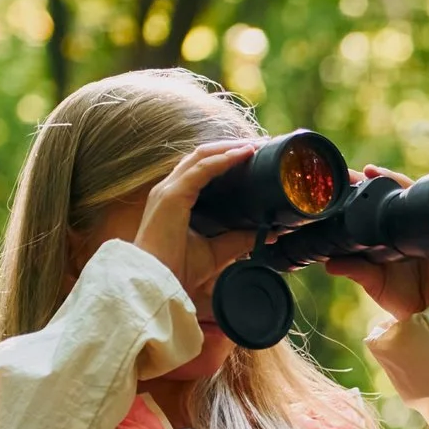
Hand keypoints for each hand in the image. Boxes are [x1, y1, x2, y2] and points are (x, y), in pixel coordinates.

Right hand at [133, 139, 259, 304]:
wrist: (160, 283)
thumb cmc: (180, 269)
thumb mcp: (218, 252)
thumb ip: (240, 240)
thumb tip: (269, 233)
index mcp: (175, 199)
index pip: (201, 168)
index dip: (225, 158)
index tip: (253, 155)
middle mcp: (169, 189)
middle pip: (201, 156)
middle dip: (230, 147)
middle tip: (259, 145)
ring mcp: (168, 190)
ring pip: (201, 156)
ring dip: (230, 147)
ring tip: (255, 145)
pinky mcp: (172, 195)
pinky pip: (201, 168)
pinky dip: (223, 159)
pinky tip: (243, 154)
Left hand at [324, 164, 428, 319]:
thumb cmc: (403, 298)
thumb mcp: (373, 282)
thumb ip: (354, 270)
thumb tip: (328, 264)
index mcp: (386, 237)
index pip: (373, 207)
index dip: (361, 192)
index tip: (344, 182)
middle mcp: (404, 228)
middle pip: (392, 194)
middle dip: (375, 179)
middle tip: (359, 171)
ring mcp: (423, 228)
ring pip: (411, 194)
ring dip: (394, 180)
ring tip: (374, 173)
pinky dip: (420, 195)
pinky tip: (403, 186)